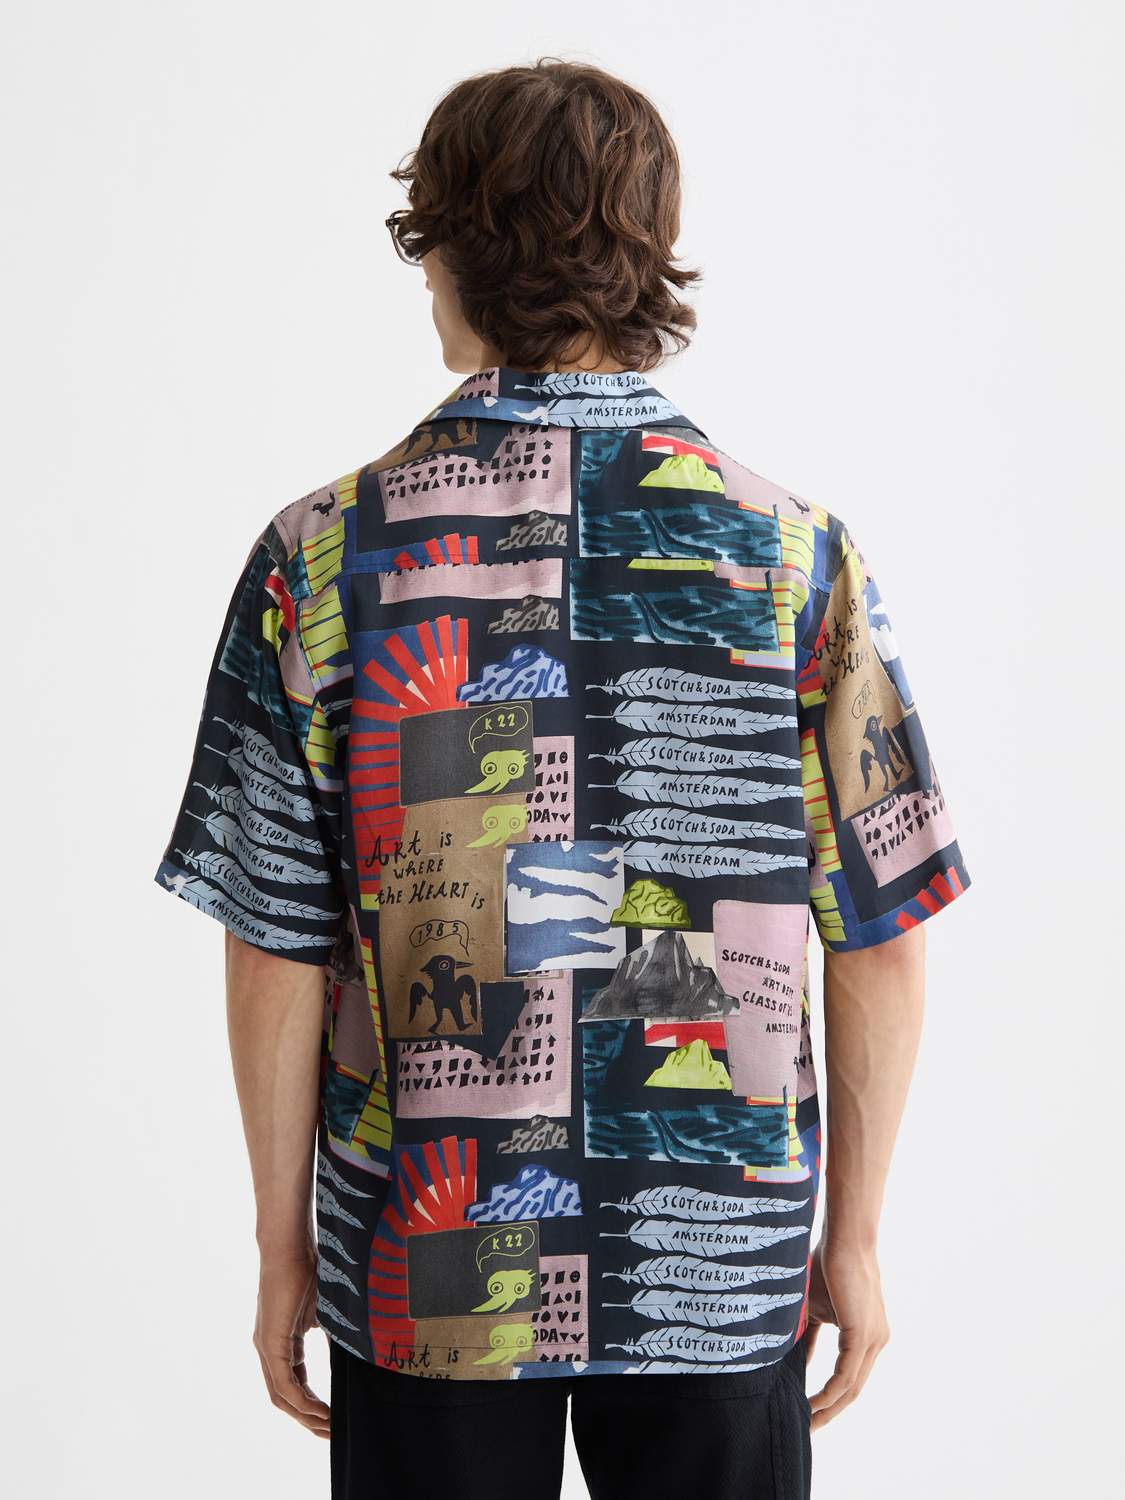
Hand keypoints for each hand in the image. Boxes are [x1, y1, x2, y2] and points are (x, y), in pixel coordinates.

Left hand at [253, 1255, 330, 1437]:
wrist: (292, 1245)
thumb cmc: (312, 1268)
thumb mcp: (329, 1310)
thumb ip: (337, 1335)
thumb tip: (361, 1353)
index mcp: (283, 1340)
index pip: (295, 1383)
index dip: (313, 1404)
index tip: (334, 1416)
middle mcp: (269, 1348)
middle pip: (285, 1397)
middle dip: (308, 1419)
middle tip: (331, 1432)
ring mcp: (267, 1347)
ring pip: (282, 1396)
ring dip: (304, 1416)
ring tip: (328, 1427)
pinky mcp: (270, 1343)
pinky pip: (283, 1384)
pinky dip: (301, 1401)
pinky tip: (319, 1410)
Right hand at [804, 1237, 889, 1430]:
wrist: (843, 1240)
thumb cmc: (827, 1265)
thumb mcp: (814, 1309)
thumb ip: (808, 1337)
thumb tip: (797, 1361)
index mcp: (867, 1336)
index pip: (850, 1377)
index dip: (830, 1398)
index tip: (809, 1410)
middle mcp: (876, 1342)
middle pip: (853, 1390)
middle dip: (830, 1411)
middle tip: (808, 1427)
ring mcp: (874, 1340)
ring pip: (851, 1387)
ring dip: (829, 1407)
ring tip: (808, 1421)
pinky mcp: (864, 1335)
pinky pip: (847, 1375)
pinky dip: (830, 1391)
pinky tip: (813, 1402)